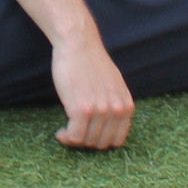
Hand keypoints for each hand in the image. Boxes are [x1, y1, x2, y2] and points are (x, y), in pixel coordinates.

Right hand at [50, 31, 134, 150]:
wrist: (78, 44)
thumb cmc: (91, 62)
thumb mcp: (114, 84)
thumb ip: (115, 104)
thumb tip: (108, 124)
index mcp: (126, 106)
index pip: (117, 139)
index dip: (101, 141)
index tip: (88, 136)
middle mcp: (116, 110)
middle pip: (101, 143)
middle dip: (87, 141)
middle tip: (74, 133)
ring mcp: (100, 111)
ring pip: (87, 141)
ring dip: (74, 140)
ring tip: (66, 132)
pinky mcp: (82, 109)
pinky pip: (74, 136)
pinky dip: (66, 138)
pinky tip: (60, 132)